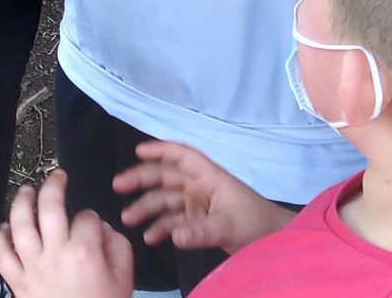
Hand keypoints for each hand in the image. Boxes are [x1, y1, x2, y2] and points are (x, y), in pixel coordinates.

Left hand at [0, 170, 134, 297]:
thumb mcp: (125, 279)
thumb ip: (117, 247)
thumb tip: (101, 229)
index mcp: (84, 253)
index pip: (87, 218)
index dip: (92, 218)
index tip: (93, 227)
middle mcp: (54, 255)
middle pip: (49, 208)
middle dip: (53, 186)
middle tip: (57, 176)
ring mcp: (32, 268)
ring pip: (20, 225)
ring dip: (21, 202)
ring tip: (26, 190)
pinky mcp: (17, 283)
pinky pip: (1, 255)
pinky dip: (0, 238)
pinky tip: (5, 227)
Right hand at [116, 141, 283, 252]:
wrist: (273, 242)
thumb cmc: (256, 223)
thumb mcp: (229, 226)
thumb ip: (201, 232)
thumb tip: (174, 236)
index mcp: (210, 177)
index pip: (182, 156)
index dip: (161, 149)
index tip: (138, 150)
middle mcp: (199, 187)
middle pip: (166, 177)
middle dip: (142, 179)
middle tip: (118, 185)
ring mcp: (197, 204)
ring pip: (166, 200)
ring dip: (147, 207)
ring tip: (128, 219)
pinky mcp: (197, 221)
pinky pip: (173, 221)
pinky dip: (161, 227)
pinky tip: (149, 237)